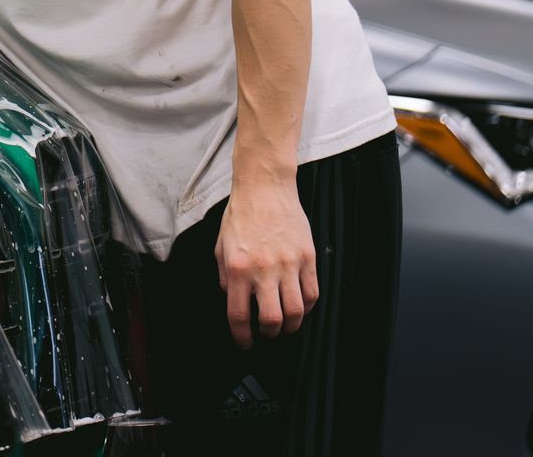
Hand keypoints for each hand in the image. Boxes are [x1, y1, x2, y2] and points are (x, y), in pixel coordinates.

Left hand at [214, 179, 317, 349]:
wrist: (264, 189)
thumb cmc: (240, 215)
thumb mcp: (220, 246)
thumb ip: (224, 276)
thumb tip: (231, 299)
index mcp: (237, 268)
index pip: (239, 315)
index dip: (241, 336)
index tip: (244, 342)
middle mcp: (263, 270)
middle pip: (272, 320)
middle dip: (269, 335)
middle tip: (267, 334)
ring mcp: (288, 264)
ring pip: (296, 311)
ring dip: (291, 326)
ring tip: (285, 325)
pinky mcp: (307, 258)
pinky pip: (312, 293)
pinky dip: (307, 307)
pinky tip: (299, 306)